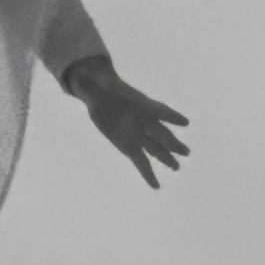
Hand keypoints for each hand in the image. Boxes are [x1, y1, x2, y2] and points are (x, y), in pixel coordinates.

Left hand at [61, 55, 189, 188]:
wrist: (102, 96)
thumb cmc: (101, 87)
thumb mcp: (94, 85)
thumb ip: (90, 86)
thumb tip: (79, 77)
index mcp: (139, 104)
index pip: (157, 109)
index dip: (170, 116)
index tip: (184, 122)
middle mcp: (143, 121)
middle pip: (161, 133)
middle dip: (171, 143)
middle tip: (186, 152)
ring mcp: (138, 135)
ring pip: (155, 149)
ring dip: (166, 158)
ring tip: (177, 168)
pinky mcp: (128, 146)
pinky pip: (141, 162)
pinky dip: (148, 174)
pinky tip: (155, 186)